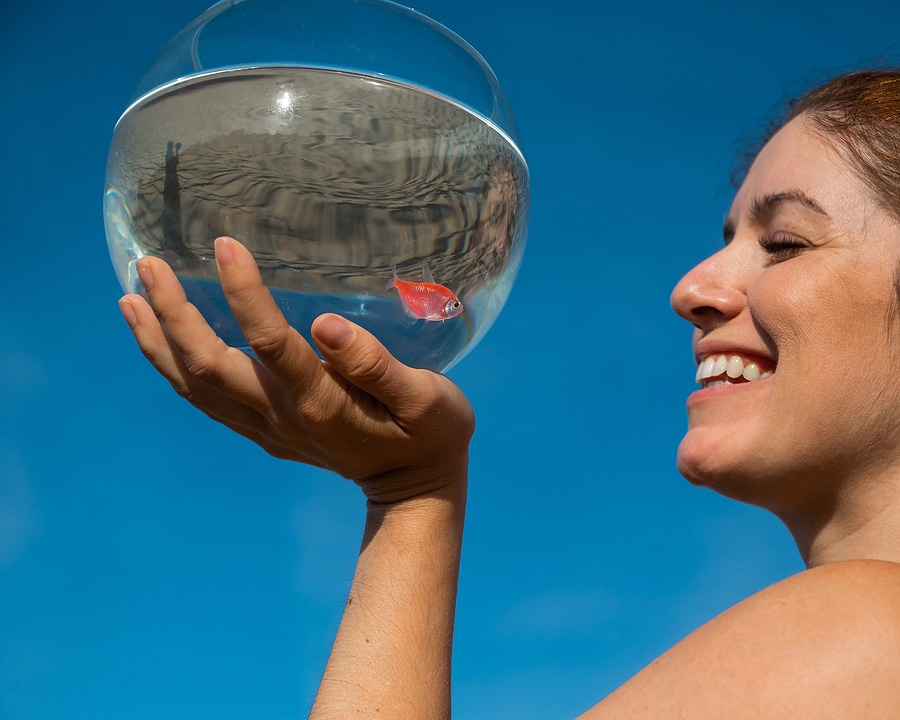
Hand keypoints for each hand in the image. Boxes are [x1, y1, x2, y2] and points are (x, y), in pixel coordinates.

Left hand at [117, 237, 474, 502]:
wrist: (415, 488)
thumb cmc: (433, 434)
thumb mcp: (427, 400)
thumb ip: (376, 364)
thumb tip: (327, 324)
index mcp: (322, 402)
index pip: (270, 342)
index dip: (244, 293)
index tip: (224, 244)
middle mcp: (282, 417)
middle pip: (209, 367)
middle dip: (174, 315)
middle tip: (148, 263)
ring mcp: (268, 428)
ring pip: (195, 387)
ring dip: (159, 342)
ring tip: (130, 296)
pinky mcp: (265, 431)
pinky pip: (205, 399)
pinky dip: (174, 366)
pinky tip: (160, 338)